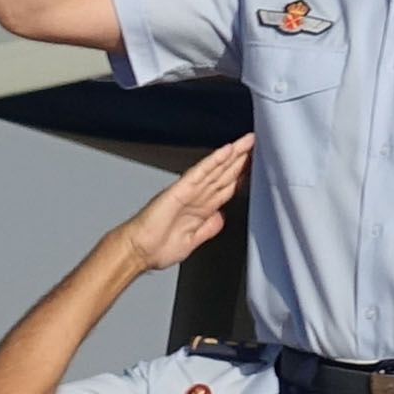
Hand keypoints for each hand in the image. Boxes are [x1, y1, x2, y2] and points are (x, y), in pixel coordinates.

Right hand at [117, 137, 253, 271]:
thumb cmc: (157, 248)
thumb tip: (221, 218)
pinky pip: (199, 172)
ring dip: (231, 155)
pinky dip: (213, 161)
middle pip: (223, 175)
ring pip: (214, 169)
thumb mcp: (192, 241)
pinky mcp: (179, 190)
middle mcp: (196, 198)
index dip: (240, 177)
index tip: (254, 166)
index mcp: (200, 210)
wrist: (138, 251)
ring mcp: (188, 192)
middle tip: (255, 144)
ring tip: (246, 141)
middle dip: (240, 160)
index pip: (225, 189)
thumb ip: (208, 228)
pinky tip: (225, 151)